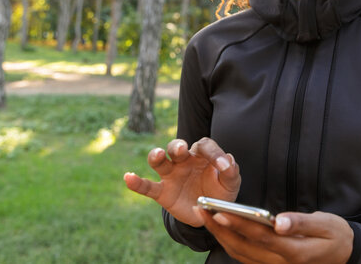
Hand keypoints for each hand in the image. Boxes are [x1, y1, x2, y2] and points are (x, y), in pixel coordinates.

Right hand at [123, 137, 240, 226]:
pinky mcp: (162, 192)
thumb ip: (231, 172)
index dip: (214, 153)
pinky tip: (128, 177)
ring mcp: (171, 175)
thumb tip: (228, 160)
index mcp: (202, 155)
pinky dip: (136, 182)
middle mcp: (184, 161)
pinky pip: (147, 186)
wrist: (209, 213)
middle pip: (176, 146)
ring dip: (156, 156)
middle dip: (177, 146)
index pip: (205, 146)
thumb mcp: (231, 183)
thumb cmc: (220, 192)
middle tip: (181, 150)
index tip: (223, 166)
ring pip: (159, 161)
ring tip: (157, 155)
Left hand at [195, 207, 353, 263]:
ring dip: (220, 236)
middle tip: (201, 209)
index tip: (219, 212)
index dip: (238, 224)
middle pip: (243, 247)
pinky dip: (229, 243)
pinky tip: (219, 228)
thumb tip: (279, 222)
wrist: (345, 255)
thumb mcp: (326, 225)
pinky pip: (245, 256)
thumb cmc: (335, 235)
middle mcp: (280, 263)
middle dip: (220, 228)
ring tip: (205, 215)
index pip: (260, 237)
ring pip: (240, 253)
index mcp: (294, 251)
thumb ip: (302, 223)